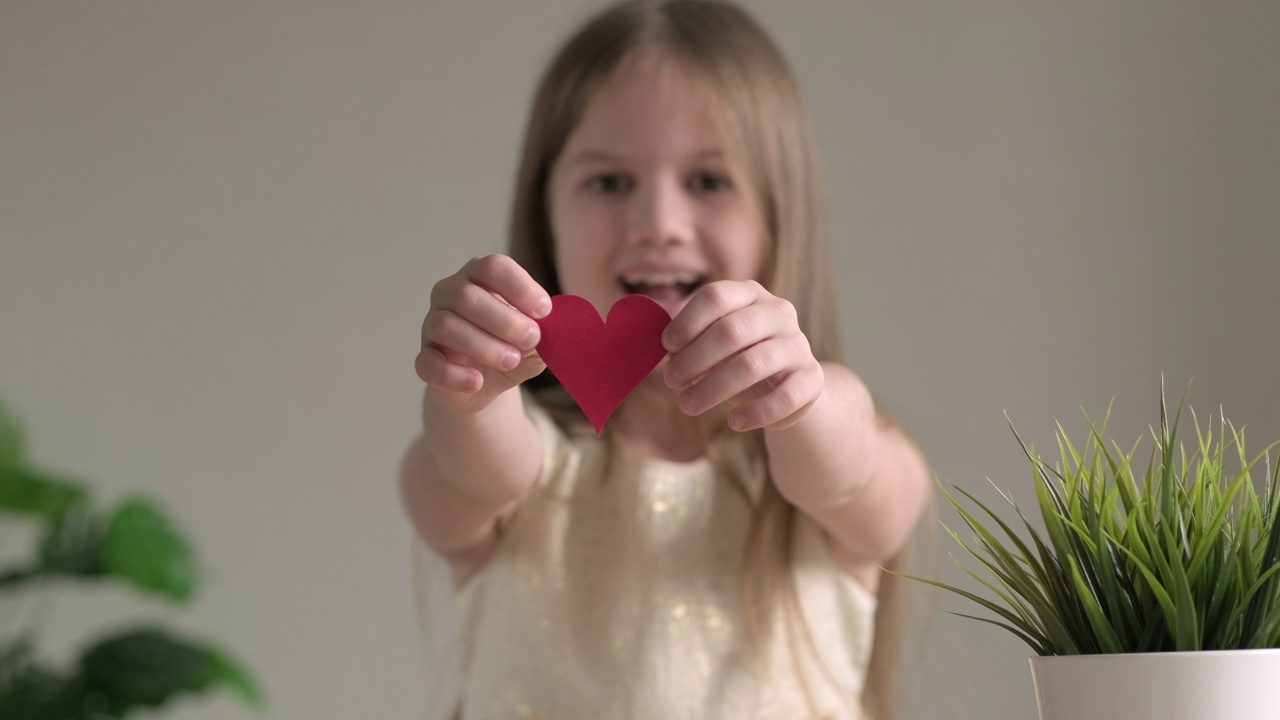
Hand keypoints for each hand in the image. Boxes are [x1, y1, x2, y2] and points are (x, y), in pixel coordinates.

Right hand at [416, 254, 550, 413]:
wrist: (488, 382)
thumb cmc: (513, 346)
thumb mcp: (536, 338)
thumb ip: (546, 330)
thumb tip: (555, 327)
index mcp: (479, 277)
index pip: (493, 267)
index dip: (520, 287)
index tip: (545, 310)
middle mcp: (450, 294)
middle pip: (467, 296)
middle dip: (505, 320)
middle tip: (531, 339)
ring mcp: (432, 325)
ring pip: (446, 326)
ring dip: (484, 345)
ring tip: (511, 361)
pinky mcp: (425, 358)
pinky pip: (427, 362)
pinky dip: (454, 374)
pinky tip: (477, 382)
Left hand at [661, 280, 823, 431]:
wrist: (789, 386)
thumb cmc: (739, 359)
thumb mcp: (714, 344)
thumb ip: (689, 341)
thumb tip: (659, 349)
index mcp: (750, 294)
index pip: (716, 296)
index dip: (686, 322)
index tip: (665, 348)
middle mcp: (778, 312)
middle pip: (731, 330)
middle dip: (694, 359)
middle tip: (670, 381)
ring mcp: (798, 344)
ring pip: (753, 364)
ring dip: (713, 388)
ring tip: (687, 406)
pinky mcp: (812, 379)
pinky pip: (784, 396)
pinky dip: (755, 412)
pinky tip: (733, 423)